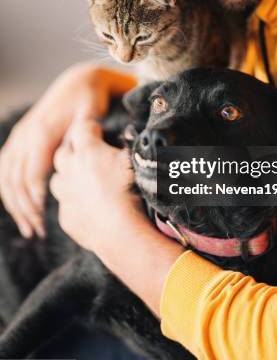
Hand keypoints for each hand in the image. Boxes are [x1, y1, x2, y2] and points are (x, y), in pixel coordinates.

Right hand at [0, 64, 116, 238]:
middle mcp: (25, 135)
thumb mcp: (90, 116)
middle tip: (38, 231)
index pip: (31, 174)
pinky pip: (5, 168)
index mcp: (42, 132)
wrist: (79, 81)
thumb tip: (71, 161)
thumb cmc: (89, 101)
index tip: (44, 220)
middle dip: (25, 209)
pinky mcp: (19, 139)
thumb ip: (80, 138)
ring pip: (6, 177)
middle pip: (16, 180)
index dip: (35, 199)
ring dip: (15, 204)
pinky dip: (8, 190)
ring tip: (28, 227)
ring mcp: (19, 137)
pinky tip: (18, 208)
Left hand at [51, 118, 139, 252]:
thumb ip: (131, 145)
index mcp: (88, 151)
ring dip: (67, 177)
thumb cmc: (132, 191)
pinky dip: (74, 203)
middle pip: (63, 152)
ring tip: (83, 181)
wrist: (121, 231)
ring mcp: (65, 195)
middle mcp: (70, 170)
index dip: (91, 128)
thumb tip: (132, 135)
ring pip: (57, 179)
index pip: (82, 128)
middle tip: (88, 154)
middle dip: (73, 149)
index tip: (99, 132)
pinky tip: (89, 207)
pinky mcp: (66, 217)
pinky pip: (65, 206)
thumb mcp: (137, 160)